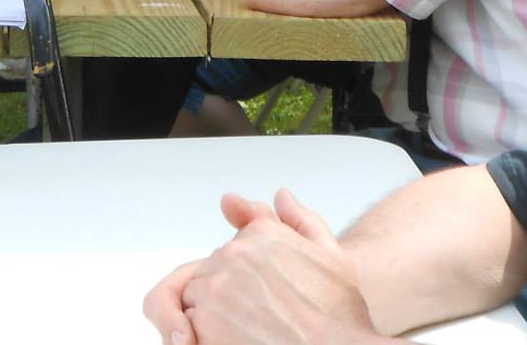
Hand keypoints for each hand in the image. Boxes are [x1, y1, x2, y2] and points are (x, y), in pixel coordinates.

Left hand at [157, 190, 382, 344]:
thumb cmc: (338, 315)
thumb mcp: (330, 255)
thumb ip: (300, 220)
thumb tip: (281, 196)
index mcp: (260, 233)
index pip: (232, 249)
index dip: (248, 278)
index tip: (267, 297)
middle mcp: (234, 254)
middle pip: (211, 271)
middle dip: (227, 294)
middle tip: (261, 318)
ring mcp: (216, 289)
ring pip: (195, 298)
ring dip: (213, 315)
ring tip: (250, 330)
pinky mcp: (204, 325)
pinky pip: (188, 326)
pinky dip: (205, 336)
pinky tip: (238, 340)